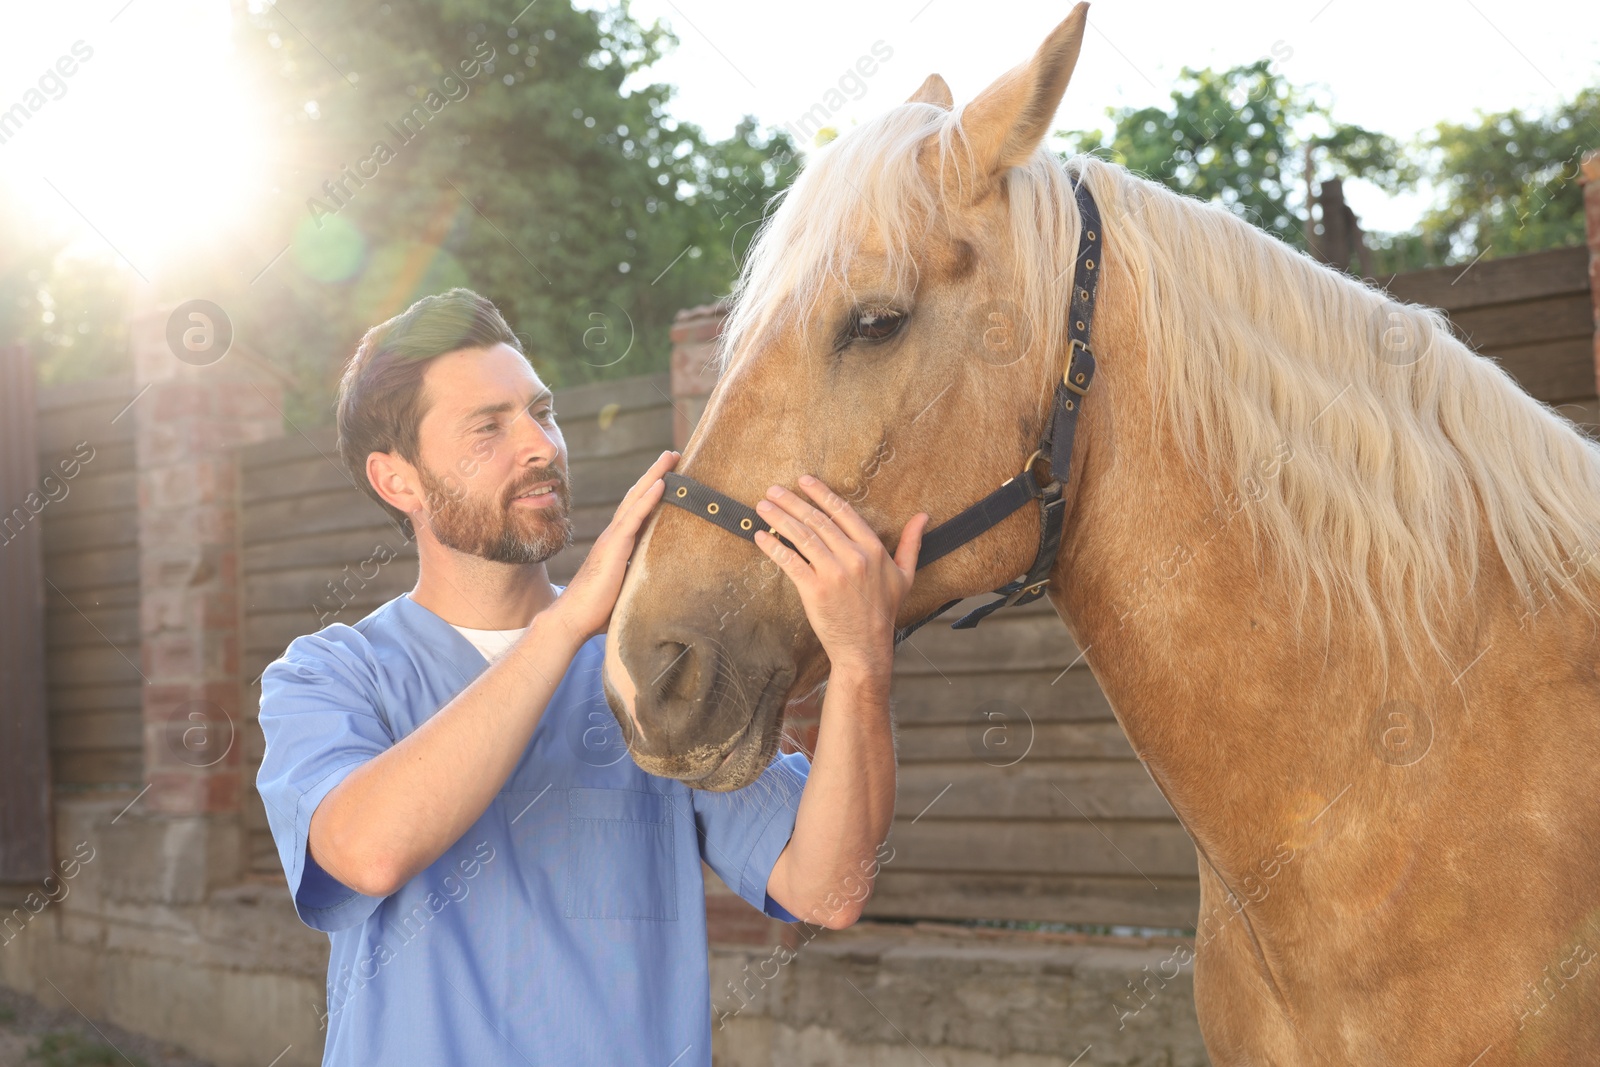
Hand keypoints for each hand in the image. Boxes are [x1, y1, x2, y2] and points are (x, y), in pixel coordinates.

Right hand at [545, 449, 676, 647]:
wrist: (572, 620)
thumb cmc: (597, 611)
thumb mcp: (626, 589)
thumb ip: (639, 580)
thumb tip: (661, 586)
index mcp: (618, 544)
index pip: (638, 510)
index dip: (653, 491)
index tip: (670, 475)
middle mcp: (614, 536)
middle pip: (637, 496)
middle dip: (656, 473)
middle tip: (673, 454)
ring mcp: (612, 539)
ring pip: (636, 499)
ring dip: (655, 475)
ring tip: (671, 457)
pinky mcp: (613, 548)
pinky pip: (634, 517)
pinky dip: (648, 498)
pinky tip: (661, 483)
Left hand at [753, 475, 927, 675]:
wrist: (865, 647)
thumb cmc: (883, 611)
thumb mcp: (905, 576)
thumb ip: (911, 544)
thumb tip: (923, 517)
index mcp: (873, 549)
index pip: (843, 512)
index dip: (821, 493)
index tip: (804, 480)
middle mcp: (854, 557)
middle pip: (818, 520)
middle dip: (792, 502)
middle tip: (773, 490)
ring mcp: (834, 573)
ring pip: (802, 537)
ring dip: (780, 518)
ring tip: (762, 506)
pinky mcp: (815, 590)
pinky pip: (791, 562)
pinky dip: (774, 547)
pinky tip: (762, 536)